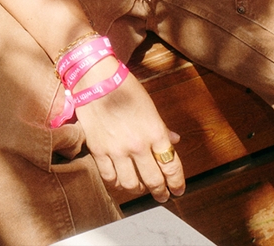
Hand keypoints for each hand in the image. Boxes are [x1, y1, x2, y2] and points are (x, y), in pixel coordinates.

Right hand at [72, 72, 183, 202]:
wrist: (95, 78)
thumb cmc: (125, 88)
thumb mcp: (149, 107)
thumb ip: (161, 128)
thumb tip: (174, 141)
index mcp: (155, 132)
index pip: (171, 167)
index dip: (177, 183)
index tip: (178, 190)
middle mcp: (138, 145)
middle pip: (153, 180)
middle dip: (160, 192)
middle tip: (162, 196)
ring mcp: (116, 149)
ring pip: (130, 185)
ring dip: (138, 190)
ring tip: (139, 188)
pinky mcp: (98, 150)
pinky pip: (109, 177)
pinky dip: (115, 184)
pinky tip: (119, 182)